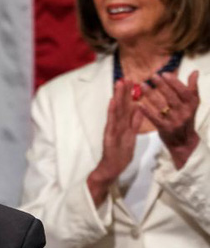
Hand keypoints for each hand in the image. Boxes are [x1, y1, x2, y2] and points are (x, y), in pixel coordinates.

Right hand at [88, 80, 142, 205]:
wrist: (109, 170)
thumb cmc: (119, 155)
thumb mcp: (130, 137)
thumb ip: (134, 124)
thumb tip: (139, 109)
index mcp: (122, 126)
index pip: (126, 107)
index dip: (128, 94)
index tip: (131, 81)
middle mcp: (116, 126)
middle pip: (120, 106)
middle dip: (123, 92)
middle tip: (125, 77)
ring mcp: (112, 130)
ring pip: (116, 111)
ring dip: (117, 97)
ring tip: (119, 84)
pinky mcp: (109, 137)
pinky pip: (112, 123)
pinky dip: (112, 112)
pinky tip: (113, 101)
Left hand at [138, 71, 199, 168]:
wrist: (184, 141)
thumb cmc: (186, 118)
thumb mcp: (192, 104)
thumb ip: (192, 88)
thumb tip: (195, 72)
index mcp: (191, 105)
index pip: (184, 91)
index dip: (174, 82)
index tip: (164, 74)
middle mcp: (184, 113)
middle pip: (172, 97)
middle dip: (162, 86)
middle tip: (152, 76)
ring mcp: (174, 121)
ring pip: (162, 106)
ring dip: (151, 95)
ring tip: (143, 85)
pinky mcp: (165, 129)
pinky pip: (154, 118)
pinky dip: (147, 111)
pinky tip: (138, 104)